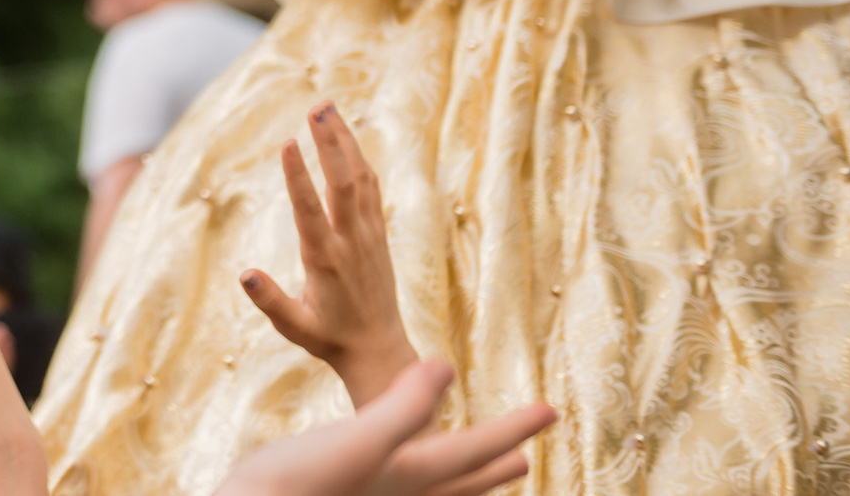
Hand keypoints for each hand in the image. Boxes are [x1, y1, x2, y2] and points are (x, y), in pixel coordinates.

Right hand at [212, 359, 553, 495]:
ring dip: (471, 477)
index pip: (477, 447)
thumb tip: (445, 366)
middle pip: (466, 478)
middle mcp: (402, 492)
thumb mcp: (357, 437)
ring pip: (442, 491)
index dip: (514, 427)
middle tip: (529, 448)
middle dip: (499, 459)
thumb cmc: (298, 480)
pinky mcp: (355, 495)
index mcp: (409, 472)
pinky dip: (431, 484)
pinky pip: (411, 492)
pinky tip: (412, 478)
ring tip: (494, 470)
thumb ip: (403, 405)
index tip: (551, 409)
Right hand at [240, 103, 416, 406]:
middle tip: (317, 107)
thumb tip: (242, 274)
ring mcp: (369, 235)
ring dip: (346, 141)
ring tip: (328, 109)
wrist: (379, 349)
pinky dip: (360, 160)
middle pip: (343, 182)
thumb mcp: (293, 326)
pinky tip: (349, 141)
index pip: (309, 210)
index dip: (298, 175)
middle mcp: (351, 241)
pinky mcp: (378, 235)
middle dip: (330, 142)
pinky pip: (372, 189)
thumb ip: (269, 299)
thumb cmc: (329, 338)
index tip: (287, 142)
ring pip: (361, 179)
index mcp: (325, 260)